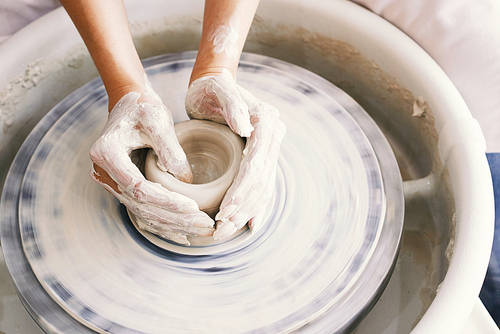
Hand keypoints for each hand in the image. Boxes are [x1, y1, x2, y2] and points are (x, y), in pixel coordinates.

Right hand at [90, 83, 214, 244]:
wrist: (129, 104)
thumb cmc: (143, 107)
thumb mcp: (157, 119)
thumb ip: (170, 148)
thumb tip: (184, 180)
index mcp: (106, 154)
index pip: (139, 187)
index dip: (167, 201)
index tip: (194, 207)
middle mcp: (104, 173)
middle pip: (141, 206)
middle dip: (175, 219)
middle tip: (206, 225)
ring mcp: (112, 183)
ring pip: (143, 213)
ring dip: (174, 225)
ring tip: (203, 230)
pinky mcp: (125, 188)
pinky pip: (144, 211)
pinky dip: (164, 223)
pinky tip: (185, 233)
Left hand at [186, 72, 285, 238]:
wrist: (213, 85)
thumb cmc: (210, 88)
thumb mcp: (218, 89)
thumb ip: (232, 103)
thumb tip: (247, 128)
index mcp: (266, 121)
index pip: (256, 163)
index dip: (242, 190)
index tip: (224, 210)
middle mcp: (272, 136)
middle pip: (261, 180)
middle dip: (243, 208)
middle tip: (221, 229)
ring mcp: (269, 148)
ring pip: (263, 187)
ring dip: (246, 213)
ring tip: (226, 231)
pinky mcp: (260, 156)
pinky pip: (262, 186)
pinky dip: (256, 206)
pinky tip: (249, 225)